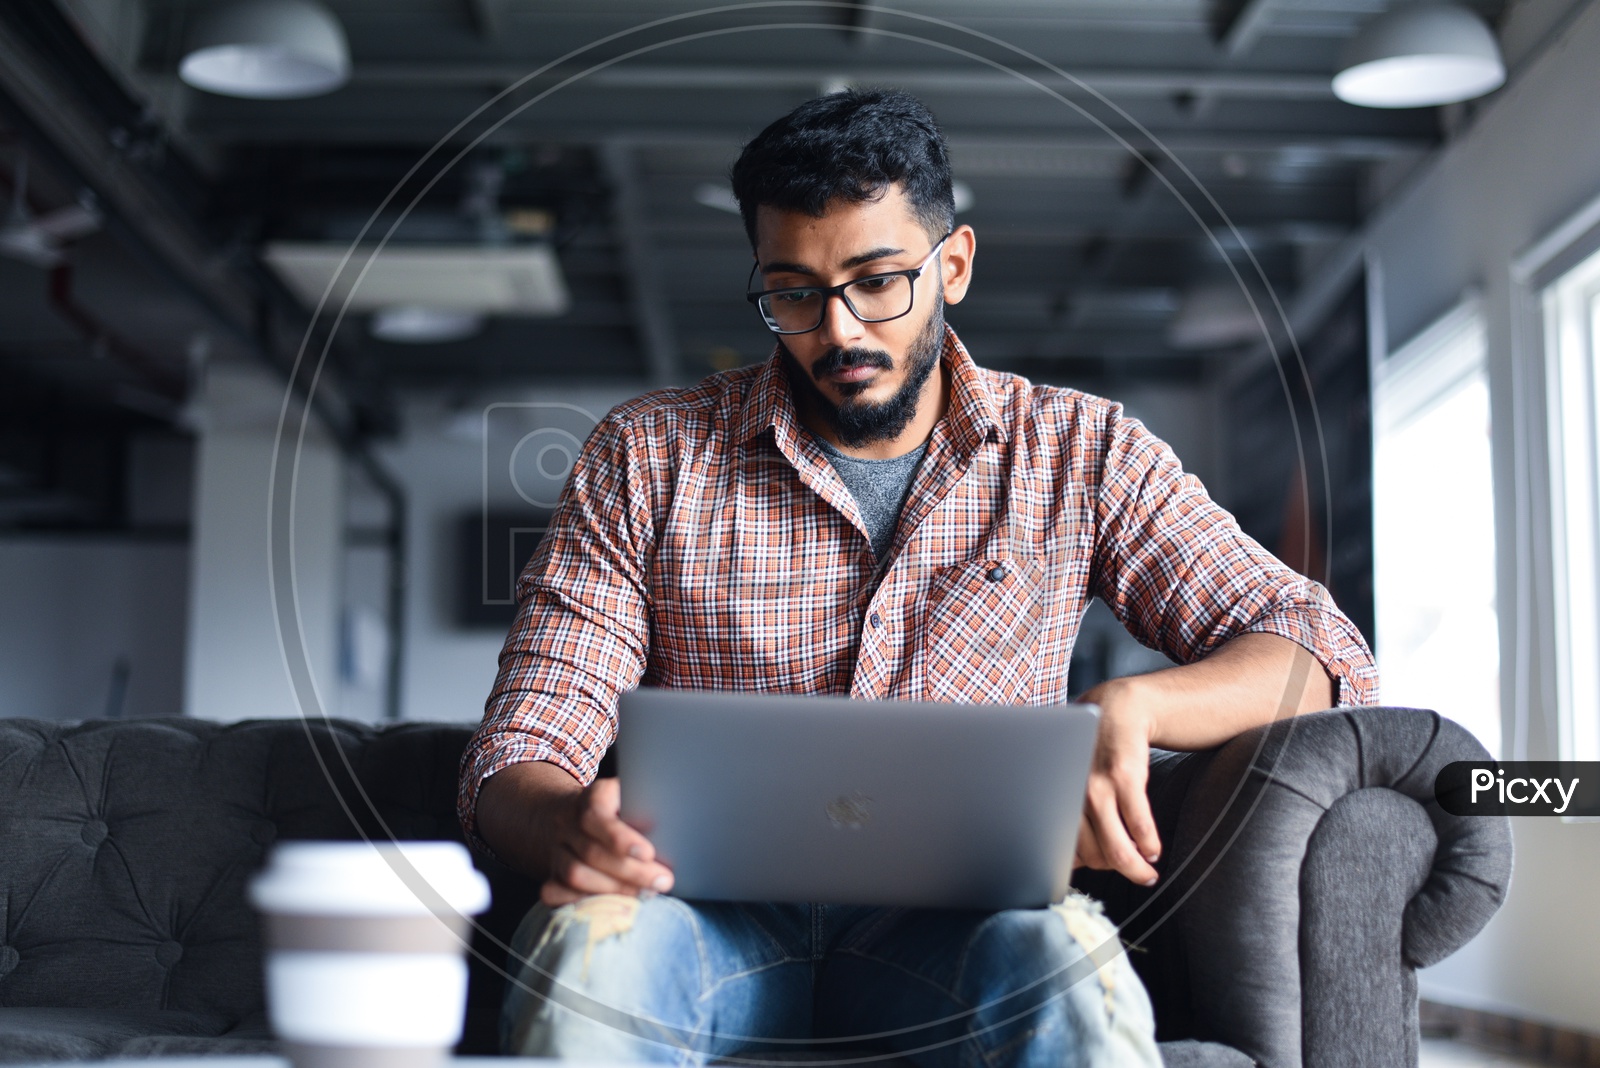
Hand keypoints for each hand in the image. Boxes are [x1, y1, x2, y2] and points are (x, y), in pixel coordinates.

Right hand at [539, 778, 674, 905]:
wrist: (567, 815)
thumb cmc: (617, 809)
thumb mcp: (632, 797)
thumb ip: (649, 809)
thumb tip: (678, 830)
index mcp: (590, 798)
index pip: (596, 815)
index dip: (620, 837)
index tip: (648, 853)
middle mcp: (567, 822)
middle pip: (591, 852)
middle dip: (630, 872)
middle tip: (662, 882)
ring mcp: (556, 849)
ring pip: (574, 874)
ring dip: (612, 890)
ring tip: (644, 895)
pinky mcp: (550, 873)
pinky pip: (555, 892)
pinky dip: (582, 902)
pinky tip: (611, 907)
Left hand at [1073, 677, 1160, 886]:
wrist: (1120, 707)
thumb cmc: (1093, 750)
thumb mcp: (1071, 778)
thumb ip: (1066, 813)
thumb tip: (1066, 863)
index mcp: (1052, 795)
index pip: (1057, 848)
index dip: (1077, 869)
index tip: (1094, 876)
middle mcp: (1068, 791)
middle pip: (1090, 855)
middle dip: (1111, 870)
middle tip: (1129, 872)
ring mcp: (1096, 784)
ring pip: (1115, 848)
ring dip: (1134, 868)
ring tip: (1146, 871)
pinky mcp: (1125, 776)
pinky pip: (1138, 826)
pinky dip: (1148, 846)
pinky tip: (1153, 850)